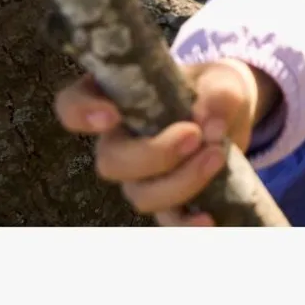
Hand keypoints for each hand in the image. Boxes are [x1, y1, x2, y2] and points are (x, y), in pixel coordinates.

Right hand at [53, 60, 277, 226]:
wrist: (231, 119)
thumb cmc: (212, 91)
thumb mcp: (222, 80)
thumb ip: (219, 93)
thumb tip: (211, 124)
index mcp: (118, 100)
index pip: (73, 106)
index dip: (81, 113)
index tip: (111, 115)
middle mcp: (119, 142)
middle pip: (110, 162)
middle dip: (153, 154)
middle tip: (194, 136)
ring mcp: (140, 177)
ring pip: (140, 195)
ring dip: (181, 182)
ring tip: (217, 156)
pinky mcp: (167, 202)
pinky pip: (168, 222)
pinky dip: (186, 224)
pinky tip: (208, 216)